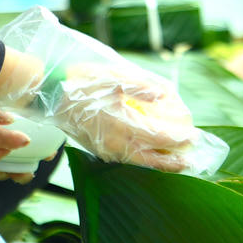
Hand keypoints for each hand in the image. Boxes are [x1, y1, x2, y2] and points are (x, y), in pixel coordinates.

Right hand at [52, 62, 196, 171]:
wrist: (49, 95)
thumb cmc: (79, 83)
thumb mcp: (110, 77)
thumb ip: (138, 86)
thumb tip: (162, 95)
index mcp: (120, 123)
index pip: (157, 136)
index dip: (178, 137)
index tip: (193, 136)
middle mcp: (113, 141)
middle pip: (150, 159)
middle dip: (172, 162)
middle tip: (190, 161)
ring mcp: (104, 148)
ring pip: (137, 163)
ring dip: (157, 164)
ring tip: (174, 164)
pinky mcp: (97, 149)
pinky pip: (125, 159)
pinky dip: (141, 161)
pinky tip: (147, 156)